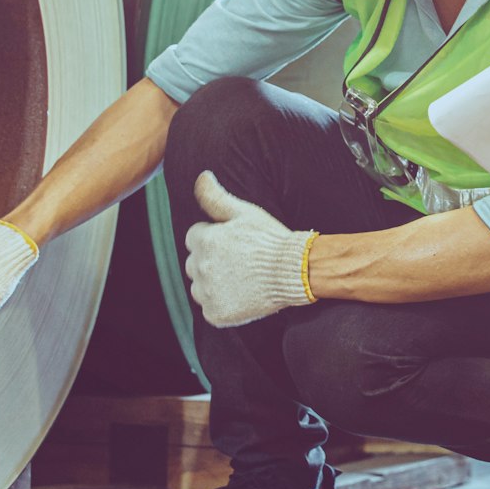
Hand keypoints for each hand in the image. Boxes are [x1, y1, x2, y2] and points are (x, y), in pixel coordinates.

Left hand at [185, 172, 315, 326]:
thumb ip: (216, 196)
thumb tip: (202, 175)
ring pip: (199, 287)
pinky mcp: (216, 314)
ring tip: (241, 277)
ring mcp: (208, 293)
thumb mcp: (245, 212)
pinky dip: (222, 304)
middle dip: (211, 260)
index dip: (215, 237)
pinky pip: (210, 308)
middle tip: (240, 260)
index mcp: (204, 240)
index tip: (235, 242)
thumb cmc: (271, 239)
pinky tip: (242, 294)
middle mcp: (201, 267)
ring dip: (214, 283)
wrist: (295, 271)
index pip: (194, 237)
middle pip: (194, 263)